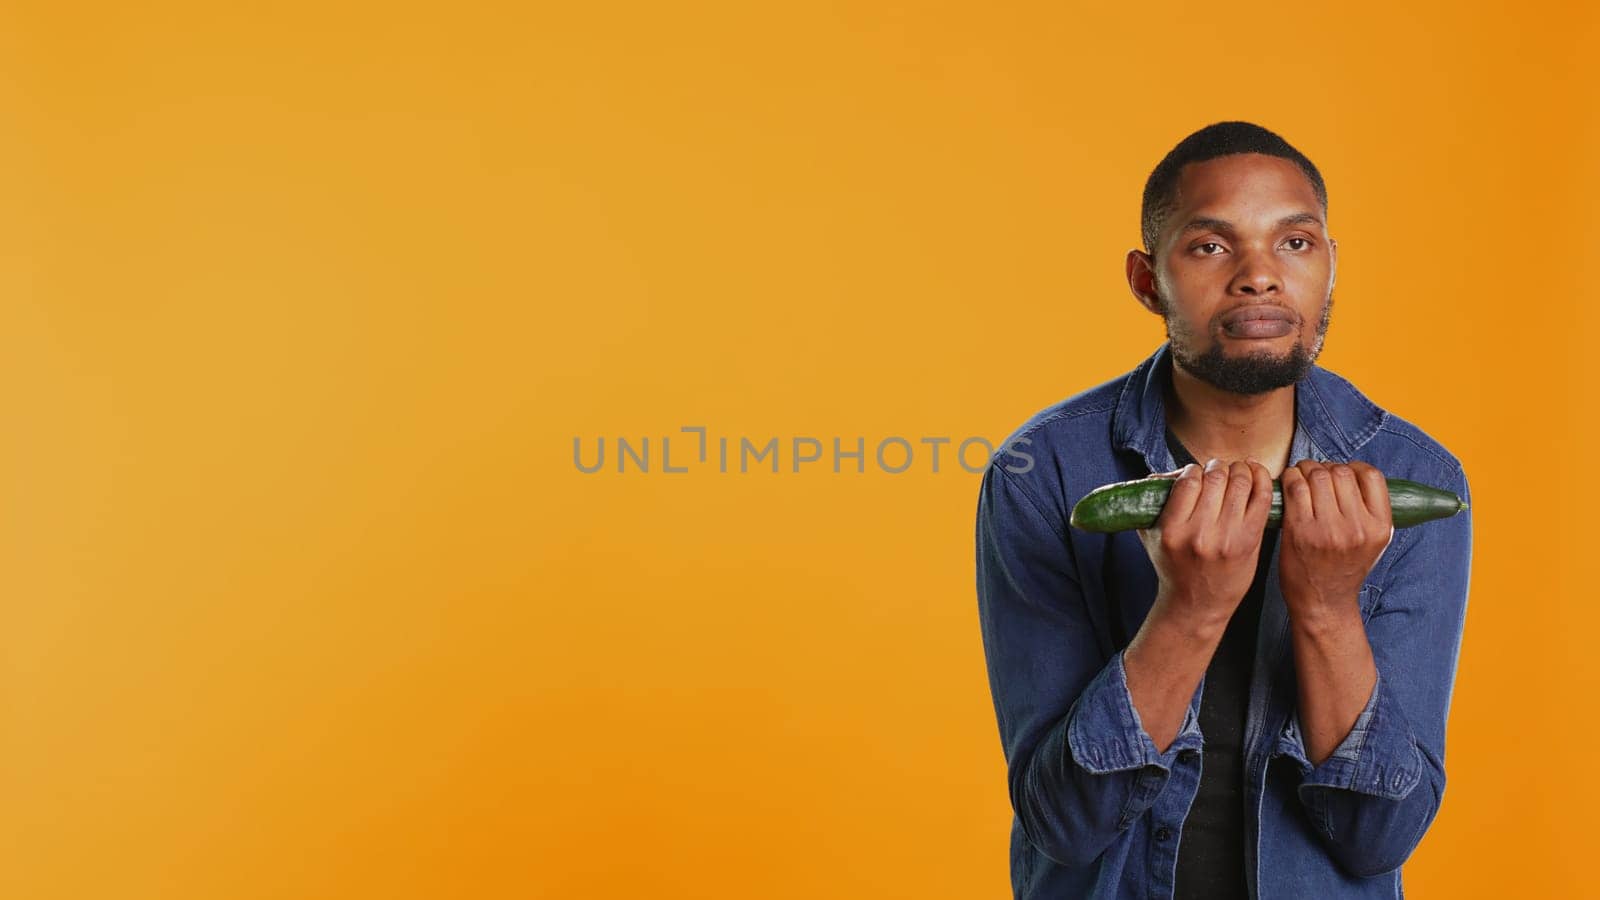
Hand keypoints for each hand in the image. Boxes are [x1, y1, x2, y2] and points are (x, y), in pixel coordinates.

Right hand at [1136, 457, 1274, 634]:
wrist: (1197, 604)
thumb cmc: (1174, 567)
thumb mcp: (1151, 536)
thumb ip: (1154, 502)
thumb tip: (1166, 474)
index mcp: (1171, 531)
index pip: (1188, 481)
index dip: (1194, 469)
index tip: (1196, 473)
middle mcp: (1199, 534)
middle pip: (1216, 478)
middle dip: (1219, 466)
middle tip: (1219, 470)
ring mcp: (1227, 538)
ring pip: (1240, 483)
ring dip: (1241, 469)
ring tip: (1238, 471)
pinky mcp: (1249, 541)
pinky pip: (1261, 499)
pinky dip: (1262, 480)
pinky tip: (1256, 475)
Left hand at [1277, 460, 1394, 624]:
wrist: (1323, 602)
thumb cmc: (1343, 569)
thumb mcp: (1371, 542)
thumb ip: (1368, 511)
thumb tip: (1351, 472)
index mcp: (1380, 527)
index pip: (1372, 476)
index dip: (1353, 467)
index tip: (1340, 472)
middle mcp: (1358, 528)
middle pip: (1341, 473)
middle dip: (1324, 466)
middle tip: (1313, 473)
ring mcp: (1329, 530)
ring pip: (1317, 475)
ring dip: (1304, 468)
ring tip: (1300, 475)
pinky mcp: (1301, 531)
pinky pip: (1295, 488)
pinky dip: (1289, 478)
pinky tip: (1288, 483)